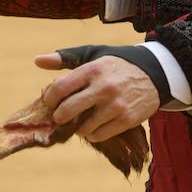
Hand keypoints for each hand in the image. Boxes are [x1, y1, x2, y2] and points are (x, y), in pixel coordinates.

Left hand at [35, 52, 158, 142]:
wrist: (154, 73)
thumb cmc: (117, 64)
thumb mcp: (93, 55)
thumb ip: (65, 58)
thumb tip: (37, 61)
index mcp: (93, 69)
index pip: (60, 87)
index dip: (49, 98)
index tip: (49, 102)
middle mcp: (104, 87)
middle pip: (68, 110)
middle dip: (58, 116)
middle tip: (60, 116)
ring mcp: (116, 105)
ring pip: (83, 127)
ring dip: (77, 127)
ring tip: (80, 120)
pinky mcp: (127, 120)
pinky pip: (99, 135)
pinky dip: (92, 133)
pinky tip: (95, 125)